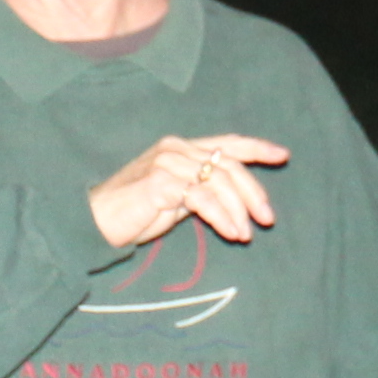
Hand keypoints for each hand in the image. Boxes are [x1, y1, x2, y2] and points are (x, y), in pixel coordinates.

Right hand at [89, 132, 288, 251]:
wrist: (95, 221)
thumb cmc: (134, 212)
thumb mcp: (175, 197)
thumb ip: (200, 190)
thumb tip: (232, 201)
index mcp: (181, 147)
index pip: (226, 142)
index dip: (257, 147)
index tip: (283, 155)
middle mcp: (176, 148)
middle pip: (230, 164)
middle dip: (254, 192)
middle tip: (268, 219)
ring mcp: (168, 162)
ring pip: (220, 181)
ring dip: (239, 211)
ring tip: (245, 235)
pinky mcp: (160, 182)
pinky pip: (203, 198)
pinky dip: (222, 216)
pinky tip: (230, 232)